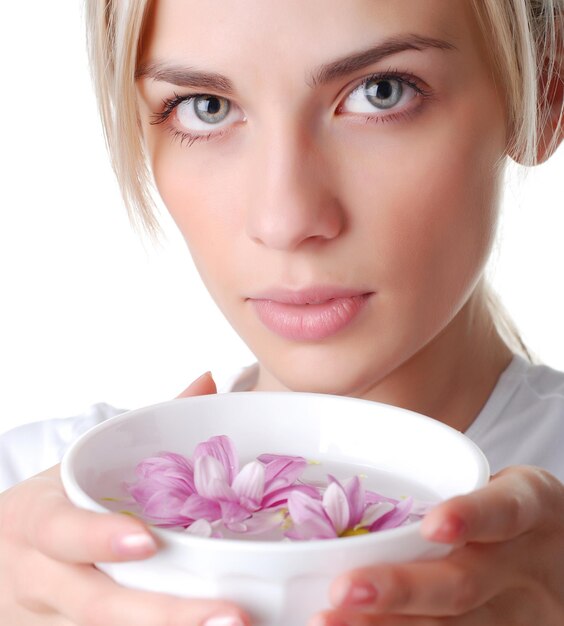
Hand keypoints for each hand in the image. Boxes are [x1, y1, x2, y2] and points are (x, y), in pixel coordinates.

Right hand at [0, 372, 250, 625]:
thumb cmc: (55, 506)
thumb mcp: (81, 465)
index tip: (147, 541)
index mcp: (37, 521)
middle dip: (163, 614)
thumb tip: (210, 379)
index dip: (98, 538)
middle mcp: (38, 578)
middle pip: (95, 604)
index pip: (60, 532)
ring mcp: (48, 619)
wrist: (1, 557)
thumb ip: (147, 424)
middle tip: (232, 616)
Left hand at [309, 465, 563, 624]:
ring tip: (331, 622)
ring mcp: (521, 615)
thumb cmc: (515, 515)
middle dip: (402, 589)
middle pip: (464, 583)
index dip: (471, 518)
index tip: (433, 526)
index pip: (505, 511)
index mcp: (531, 507)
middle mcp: (526, 564)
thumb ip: (455, 489)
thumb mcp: (506, 490)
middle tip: (343, 590)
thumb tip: (354, 477)